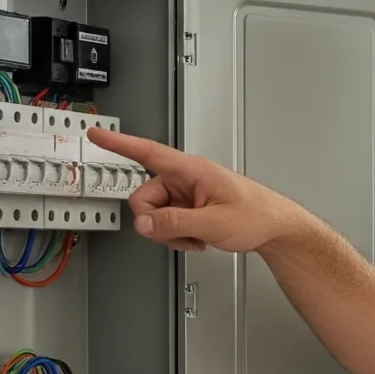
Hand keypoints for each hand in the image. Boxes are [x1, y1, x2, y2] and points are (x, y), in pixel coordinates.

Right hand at [89, 129, 310, 254]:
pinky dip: (177, 236)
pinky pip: (167, 223)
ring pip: (154, 215)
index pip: (148, 151)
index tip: (96, 133)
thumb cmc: (258, 215)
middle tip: (180, 234)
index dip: (119, 143)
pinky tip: (198, 240)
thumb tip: (143, 223)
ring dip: (169, 232)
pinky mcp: (189, 208)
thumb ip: (175, 223)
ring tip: (196, 238)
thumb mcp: (214, 222)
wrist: (277, 228)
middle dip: (155, 222)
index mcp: (191, 170)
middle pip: (144, 198)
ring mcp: (187, 194)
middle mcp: (185, 179)